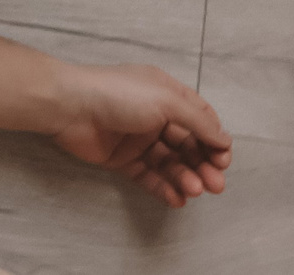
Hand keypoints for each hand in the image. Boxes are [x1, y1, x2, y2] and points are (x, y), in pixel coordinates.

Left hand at [44, 62, 231, 207]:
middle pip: (188, 145)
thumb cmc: (118, 94)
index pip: (200, 119)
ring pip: (170, 163)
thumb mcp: (166, 100)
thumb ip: (198, 121)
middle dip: (204, 164)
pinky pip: (148, 176)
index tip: (222, 159)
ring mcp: (137, 139)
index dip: (214, 139)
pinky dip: (163, 188)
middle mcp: (154, 115)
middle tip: (215, 185)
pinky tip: (176, 199)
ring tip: (193, 190)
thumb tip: (224, 139)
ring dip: (185, 177)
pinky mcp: (121, 159)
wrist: (69, 106)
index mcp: (166, 94)